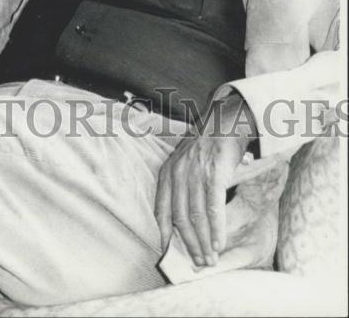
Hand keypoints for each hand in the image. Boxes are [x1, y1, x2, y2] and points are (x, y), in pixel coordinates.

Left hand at [154, 94, 256, 267]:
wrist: (225, 121)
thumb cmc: (206, 147)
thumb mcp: (185, 164)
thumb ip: (181, 188)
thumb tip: (184, 222)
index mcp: (167, 173)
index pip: (161, 210)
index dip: (164, 234)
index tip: (167, 255)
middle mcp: (178, 173)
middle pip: (180, 217)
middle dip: (189, 244)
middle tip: (198, 263)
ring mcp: (195, 172)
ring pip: (196, 215)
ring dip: (203, 241)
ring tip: (210, 259)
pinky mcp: (214, 171)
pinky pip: (213, 206)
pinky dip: (216, 228)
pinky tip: (218, 243)